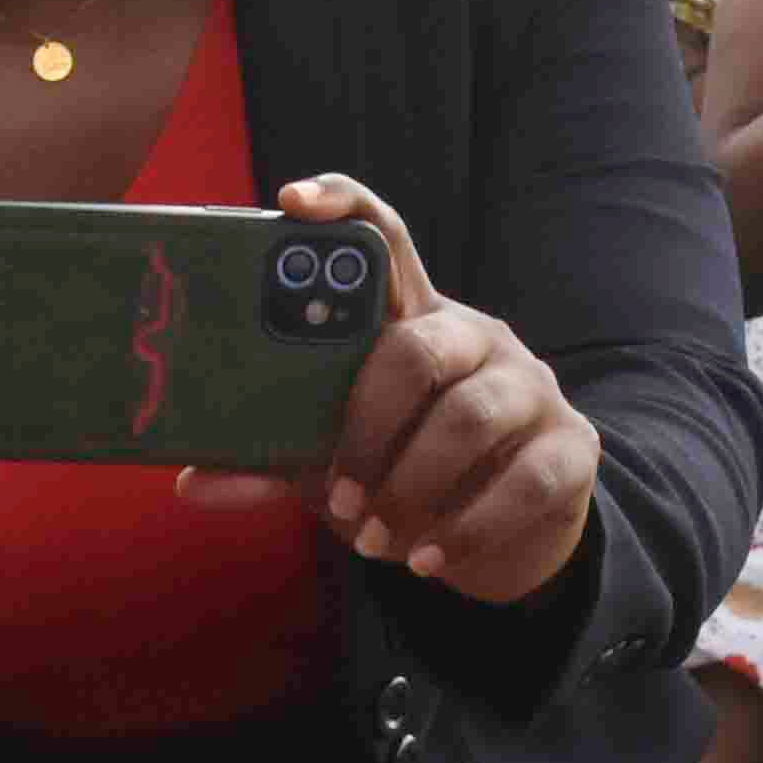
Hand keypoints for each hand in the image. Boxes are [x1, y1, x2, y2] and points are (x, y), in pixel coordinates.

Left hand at [193, 177, 596, 599]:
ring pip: (469, 418)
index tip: (292, 202)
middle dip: (367, 430)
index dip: (343, 208)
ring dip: (411, 489)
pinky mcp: (571, 448)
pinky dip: (464, 530)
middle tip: (337, 495)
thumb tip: (191, 484)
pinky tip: (427, 560)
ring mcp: (530, 388)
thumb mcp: (335, 463)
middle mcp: (475, 338)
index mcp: (411, 320)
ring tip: (374, 540)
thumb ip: (274, 460)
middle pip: (419, 348)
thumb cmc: (405, 475)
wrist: (505, 536)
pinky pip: (520, 483)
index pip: (384, 239)